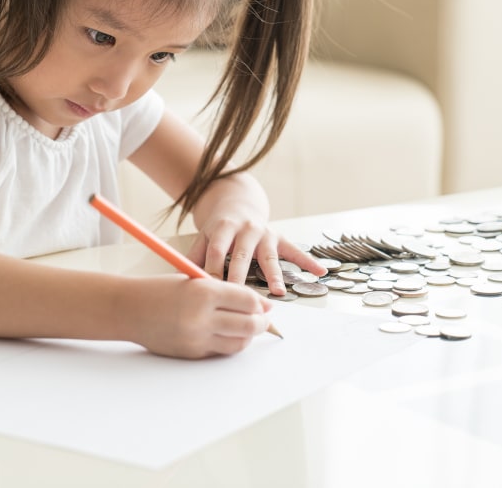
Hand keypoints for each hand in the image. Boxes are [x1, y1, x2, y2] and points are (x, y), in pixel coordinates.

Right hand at [125, 274, 272, 358]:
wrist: (129, 310)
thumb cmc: (162, 290)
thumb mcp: (196, 280)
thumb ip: (227, 291)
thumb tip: (260, 305)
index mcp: (204, 292)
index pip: (248, 300)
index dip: (260, 303)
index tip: (264, 303)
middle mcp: (202, 317)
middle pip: (249, 324)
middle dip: (262, 322)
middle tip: (264, 318)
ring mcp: (196, 338)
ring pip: (239, 342)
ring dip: (249, 336)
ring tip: (248, 327)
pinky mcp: (192, 353)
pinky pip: (221, 351)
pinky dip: (230, 343)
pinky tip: (229, 334)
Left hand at [186, 219, 327, 295]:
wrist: (237, 204)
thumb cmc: (219, 229)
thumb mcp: (203, 237)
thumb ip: (194, 257)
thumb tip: (180, 281)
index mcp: (224, 228)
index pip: (217, 251)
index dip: (213, 270)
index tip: (211, 291)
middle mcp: (247, 230)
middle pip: (242, 255)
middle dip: (240, 277)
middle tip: (241, 298)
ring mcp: (266, 233)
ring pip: (269, 257)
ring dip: (274, 275)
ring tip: (279, 292)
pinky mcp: (280, 238)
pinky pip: (296, 251)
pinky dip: (309, 262)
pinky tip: (320, 272)